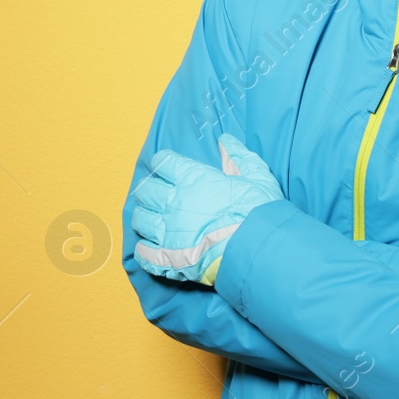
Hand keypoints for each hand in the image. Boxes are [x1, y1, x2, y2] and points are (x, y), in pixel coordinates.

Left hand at [132, 133, 283, 285]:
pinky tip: (150, 248)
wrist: (258, 250)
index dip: (163, 162)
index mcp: (192, 179)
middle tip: (158, 195)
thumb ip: (238, 157)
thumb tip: (225, 140)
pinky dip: (144, 251)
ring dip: (144, 218)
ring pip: (140, 219)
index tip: (167, 167)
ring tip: (153, 220)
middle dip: (149, 190)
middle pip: (146, 190)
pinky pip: (143, 253)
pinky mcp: (168, 258)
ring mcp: (168, 231)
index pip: (163, 162)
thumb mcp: (257, 176)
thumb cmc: (258, 212)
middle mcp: (174, 202)